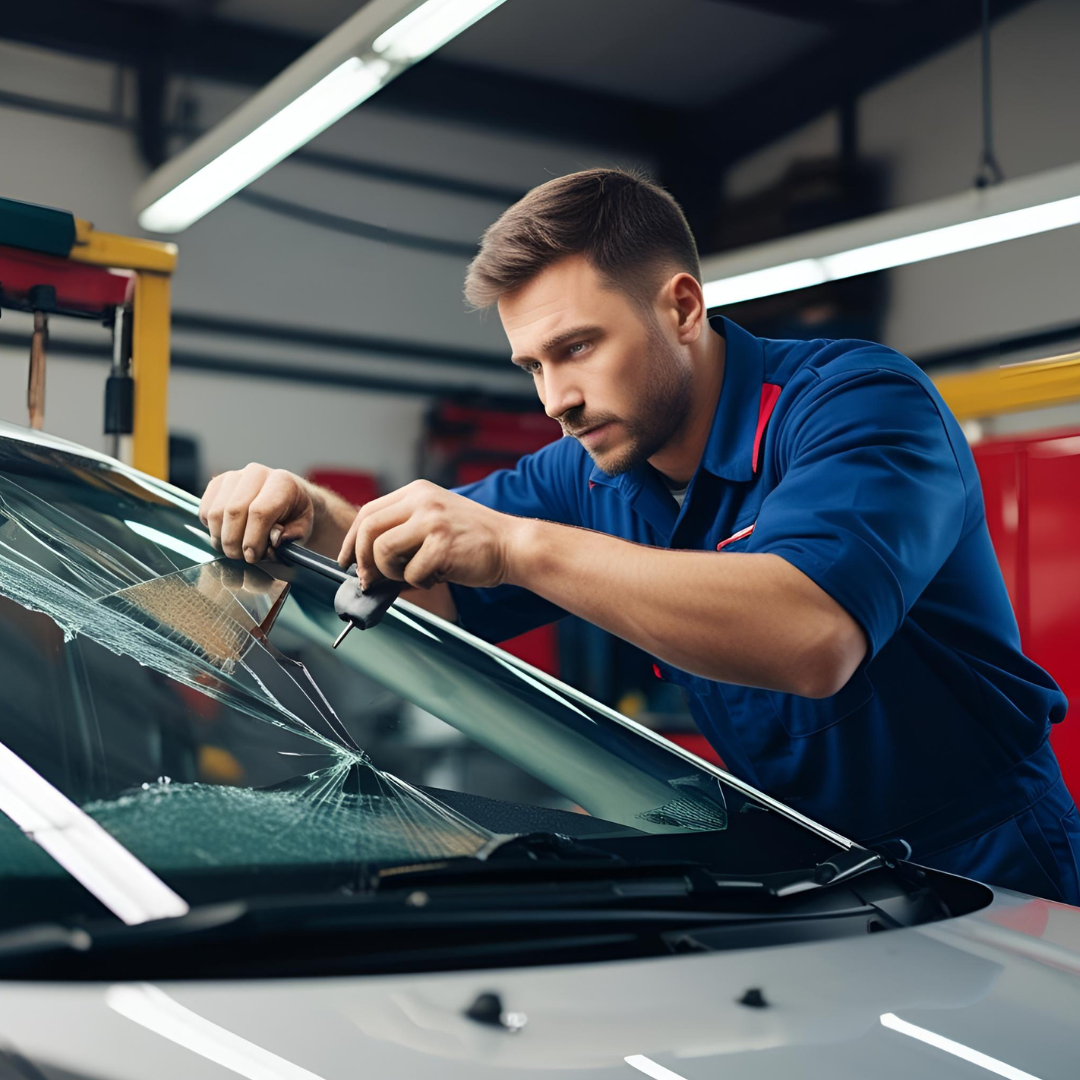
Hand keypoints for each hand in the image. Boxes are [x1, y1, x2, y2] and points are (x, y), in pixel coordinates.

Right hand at [199, 463, 314, 561]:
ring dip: (221, 538)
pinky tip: (227, 534)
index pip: (260, 511)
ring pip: (216, 513)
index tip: (252, 556)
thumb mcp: (303, 529)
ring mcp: (235, 476)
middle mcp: (257, 473)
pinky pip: (205, 510)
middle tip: (241, 556)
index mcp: (282, 483)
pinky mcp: (217, 483)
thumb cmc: (295, 516)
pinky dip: (211, 529)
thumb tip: (273, 539)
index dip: (253, 539)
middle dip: (234, 542)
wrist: (289, 499)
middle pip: (233, 512)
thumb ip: (291, 536)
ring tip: (234, 548)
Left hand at [338, 480, 517, 590]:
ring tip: (413, 575)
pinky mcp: (442, 544)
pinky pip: (410, 573)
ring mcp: (432, 520)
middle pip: (368, 529)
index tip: (346, 561)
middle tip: (368, 580)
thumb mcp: (434, 523)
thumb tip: (367, 569)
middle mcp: (422, 500)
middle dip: (361, 560)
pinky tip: (438, 576)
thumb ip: (402, 535)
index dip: (351, 540)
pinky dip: (419, 583)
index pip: (368, 512)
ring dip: (391, 573)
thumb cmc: (473, 541)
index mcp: (417, 492)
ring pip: (382, 551)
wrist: (512, 546)